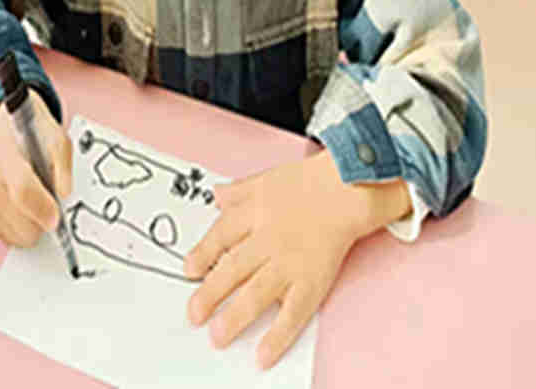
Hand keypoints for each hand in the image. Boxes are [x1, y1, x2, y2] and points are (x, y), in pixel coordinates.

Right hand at [0, 90, 72, 247]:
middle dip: (42, 220)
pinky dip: (21, 229)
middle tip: (51, 202)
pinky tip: (28, 209)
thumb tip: (65, 195)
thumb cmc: (34, 134)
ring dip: (32, 226)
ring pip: (16, 236)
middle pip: (20, 224)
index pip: (23, 191)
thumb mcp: (57, 138)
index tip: (57, 219)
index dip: (42, 209)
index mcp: (10, 159)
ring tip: (37, 201)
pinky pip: (8, 237)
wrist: (7, 127)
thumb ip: (63, 166)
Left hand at [183, 153, 379, 369]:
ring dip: (235, 316)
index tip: (189, 271)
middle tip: (194, 313)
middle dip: (211, 293)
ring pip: (257, 293)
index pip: (221, 236)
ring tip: (218, 335)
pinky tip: (263, 354)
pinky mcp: (312, 282)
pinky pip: (293, 313)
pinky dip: (277, 336)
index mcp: (254, 214)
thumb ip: (238, 191)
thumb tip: (215, 196)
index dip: (203, 254)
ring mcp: (289, 263)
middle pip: (233, 268)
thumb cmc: (307, 184)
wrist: (346, 190)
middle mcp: (268, 240)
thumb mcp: (266, 180)